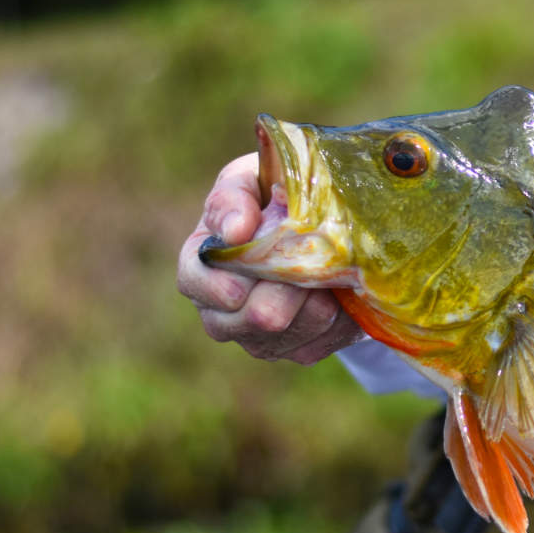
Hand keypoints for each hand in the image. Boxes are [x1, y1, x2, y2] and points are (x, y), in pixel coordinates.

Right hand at [175, 153, 363, 363]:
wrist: (322, 224)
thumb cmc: (272, 196)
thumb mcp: (250, 180)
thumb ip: (234, 196)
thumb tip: (235, 230)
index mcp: (201, 268)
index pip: (195, 284)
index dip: (220, 284)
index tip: (246, 274)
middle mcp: (222, 314)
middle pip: (254, 317)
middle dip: (287, 284)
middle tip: (310, 255)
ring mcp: (260, 339)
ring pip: (294, 328)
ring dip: (317, 294)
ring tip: (326, 267)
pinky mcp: (299, 351)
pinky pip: (323, 339)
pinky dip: (338, 313)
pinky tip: (338, 290)